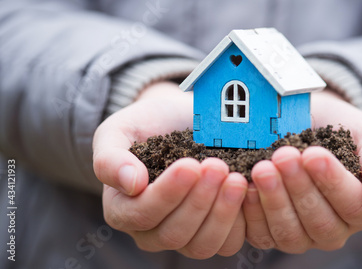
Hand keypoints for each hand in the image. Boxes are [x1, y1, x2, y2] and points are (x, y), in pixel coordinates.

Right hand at [92, 82, 247, 258]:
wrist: (180, 119)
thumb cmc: (148, 125)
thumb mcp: (119, 131)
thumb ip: (111, 158)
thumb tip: (131, 184)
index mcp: (123, 209)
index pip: (141, 214)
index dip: (167, 194)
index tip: (191, 164)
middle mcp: (151, 231)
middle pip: (173, 234)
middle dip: (199, 201)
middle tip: (218, 166)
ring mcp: (185, 235)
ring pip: (202, 245)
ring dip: (222, 213)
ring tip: (236, 179)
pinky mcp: (214, 232)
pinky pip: (228, 243)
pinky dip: (240, 220)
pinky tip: (247, 190)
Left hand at [243, 90, 361, 252]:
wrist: (310, 125)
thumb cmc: (342, 131)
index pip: (353, 204)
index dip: (332, 181)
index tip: (313, 153)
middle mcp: (334, 229)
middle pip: (320, 222)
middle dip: (299, 188)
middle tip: (283, 156)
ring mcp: (301, 235)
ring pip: (290, 233)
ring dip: (275, 201)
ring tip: (263, 168)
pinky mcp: (271, 233)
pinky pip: (261, 235)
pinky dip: (252, 213)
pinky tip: (246, 186)